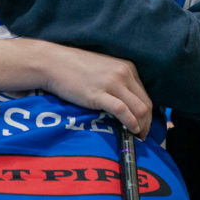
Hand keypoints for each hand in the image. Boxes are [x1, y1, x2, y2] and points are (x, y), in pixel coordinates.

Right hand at [36, 41, 152, 135]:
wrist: (52, 62)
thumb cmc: (73, 67)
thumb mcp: (102, 70)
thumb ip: (116, 81)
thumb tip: (124, 102)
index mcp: (126, 68)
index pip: (145, 96)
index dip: (147, 115)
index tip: (143, 126)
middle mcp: (123, 74)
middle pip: (145, 104)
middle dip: (147, 124)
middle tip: (142, 136)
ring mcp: (112, 83)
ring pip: (139, 109)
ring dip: (141, 126)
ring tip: (135, 136)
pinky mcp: (98, 94)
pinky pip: (122, 111)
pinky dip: (130, 123)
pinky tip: (129, 130)